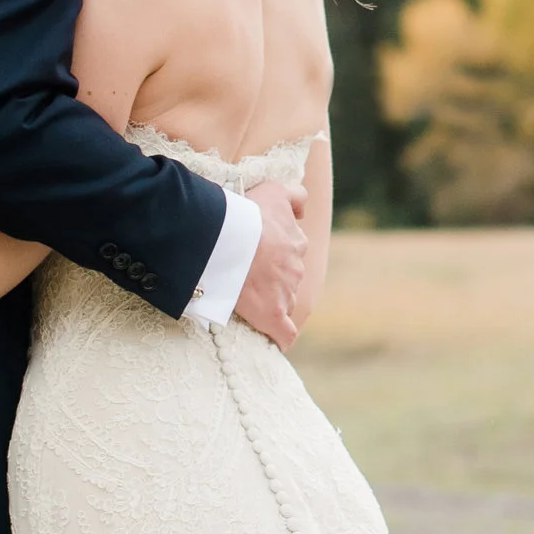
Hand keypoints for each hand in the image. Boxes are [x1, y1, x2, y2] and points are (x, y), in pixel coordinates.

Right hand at [233, 176, 308, 347]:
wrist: (230, 238)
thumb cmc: (247, 212)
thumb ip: (295, 196)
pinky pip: (285, 332)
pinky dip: (282, 337)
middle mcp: (295, 267)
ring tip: (249, 302)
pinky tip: (279, 342)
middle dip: (274, 278)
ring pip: (285, 300)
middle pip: (288, 277)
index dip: (276, 254)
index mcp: (295, 241)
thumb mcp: (275, 190)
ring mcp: (286, 292)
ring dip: (272, 302)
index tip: (261, 255)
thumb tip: (303, 209)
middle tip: (247, 276)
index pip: (292, 251)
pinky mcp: (273, 315)